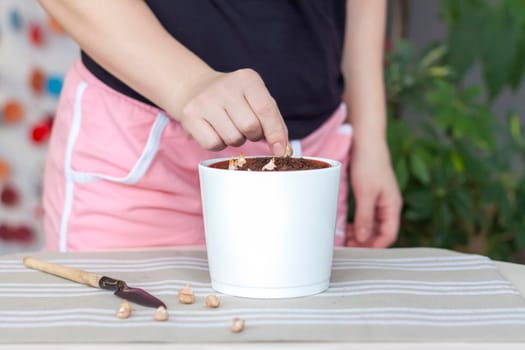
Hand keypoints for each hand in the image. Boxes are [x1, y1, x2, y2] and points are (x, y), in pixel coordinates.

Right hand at [171, 68, 289, 155]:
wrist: (195, 88)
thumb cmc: (235, 99)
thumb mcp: (257, 100)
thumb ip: (275, 123)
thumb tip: (284, 150)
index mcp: (247, 79)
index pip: (266, 110)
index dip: (275, 133)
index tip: (280, 151)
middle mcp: (225, 87)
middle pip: (250, 127)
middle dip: (253, 135)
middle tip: (246, 128)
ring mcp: (205, 101)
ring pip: (233, 139)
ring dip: (236, 140)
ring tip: (230, 125)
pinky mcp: (190, 116)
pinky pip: (214, 144)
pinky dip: (219, 144)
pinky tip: (216, 130)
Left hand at [346, 141, 401, 247]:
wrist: (367, 142)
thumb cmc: (369, 165)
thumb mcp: (366, 193)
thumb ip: (365, 217)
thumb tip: (363, 238)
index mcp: (392, 206)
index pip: (388, 234)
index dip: (374, 246)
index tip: (358, 252)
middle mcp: (389, 205)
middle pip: (381, 232)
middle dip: (366, 241)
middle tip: (348, 246)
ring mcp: (381, 201)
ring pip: (373, 225)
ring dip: (361, 233)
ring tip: (345, 238)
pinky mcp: (373, 196)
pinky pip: (368, 216)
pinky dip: (359, 223)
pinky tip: (348, 226)